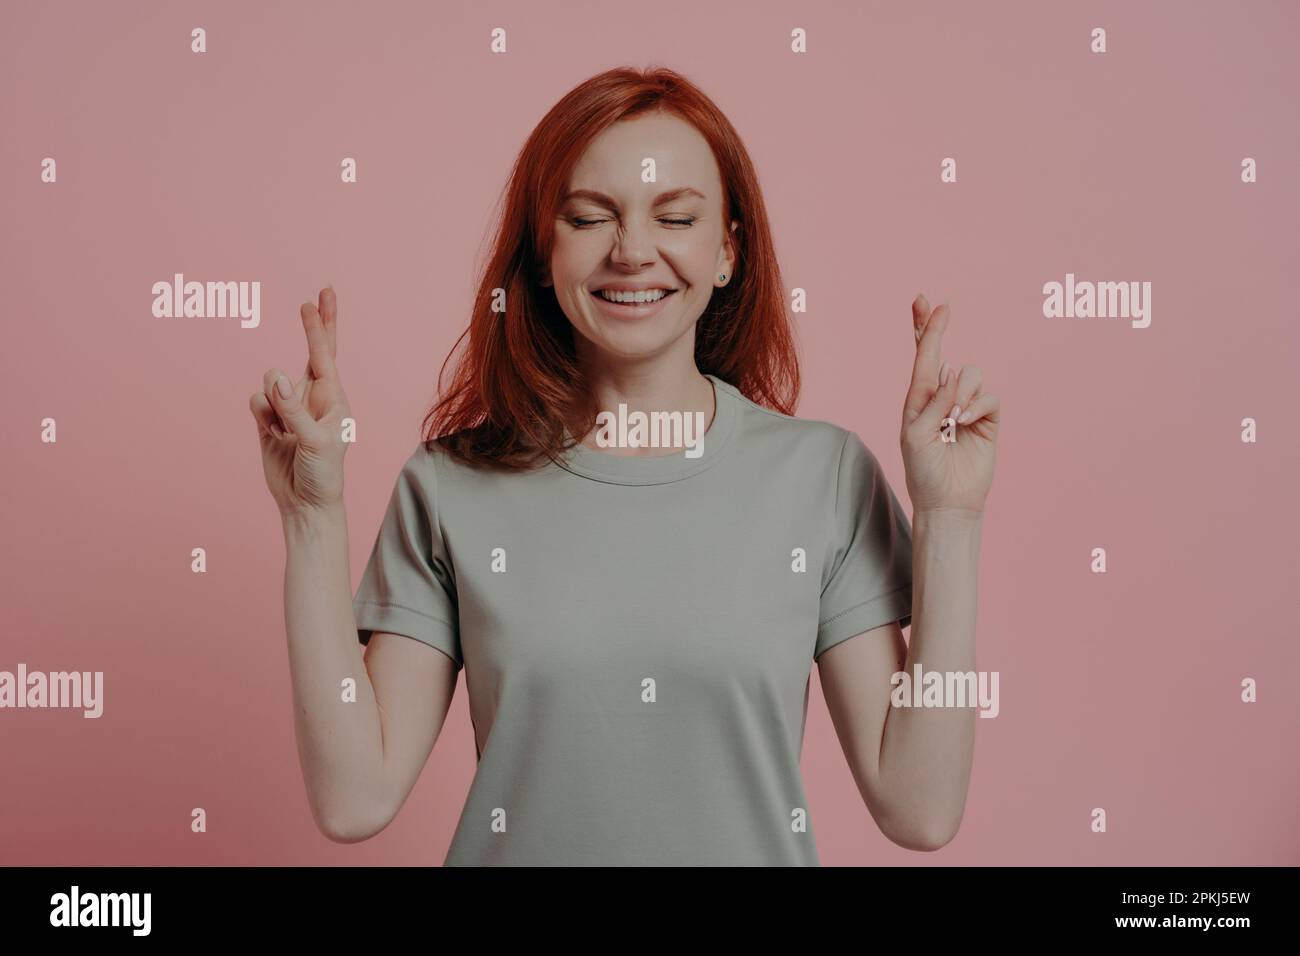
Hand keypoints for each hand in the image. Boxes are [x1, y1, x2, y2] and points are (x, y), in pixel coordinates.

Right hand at [249, 287, 352, 516]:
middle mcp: (313, 397)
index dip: (320, 326)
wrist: (305, 502)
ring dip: (273, 402)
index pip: (325, 354)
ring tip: (285, 431)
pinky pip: (256, 401)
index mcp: (333, 398)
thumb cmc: (323, 473)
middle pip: (309, 353)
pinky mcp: (269, 419)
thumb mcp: (314, 442)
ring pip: (270, 381)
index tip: (319, 298)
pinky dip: (260, 414)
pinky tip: (272, 434)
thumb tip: (274, 378)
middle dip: (312, 327)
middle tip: (315, 299)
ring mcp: (290, 407)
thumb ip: (292, 410)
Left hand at [900, 294, 999, 517]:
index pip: (921, 359)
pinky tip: (966, 422)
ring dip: (961, 393)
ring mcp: (966, 407)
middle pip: (944, 354)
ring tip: (952, 421)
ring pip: (971, 375)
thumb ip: (934, 402)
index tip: (923, 301)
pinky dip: (977, 406)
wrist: (947, 502)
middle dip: (938, 329)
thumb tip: (954, 370)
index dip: (924, 329)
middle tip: (941, 305)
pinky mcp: (987, 419)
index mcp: (918, 400)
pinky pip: (989, 396)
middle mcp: (942, 398)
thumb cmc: (924, 471)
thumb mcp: (917, 435)